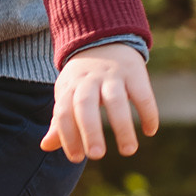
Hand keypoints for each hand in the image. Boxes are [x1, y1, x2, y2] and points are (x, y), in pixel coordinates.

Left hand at [41, 43, 159, 161]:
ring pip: (115, 100)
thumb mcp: (67, 94)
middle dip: (90, 131)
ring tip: (128, 151)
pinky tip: (150, 130)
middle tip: (96, 156)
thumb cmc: (83, 78)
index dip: (67, 135)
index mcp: (69, 87)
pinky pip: (142, 93)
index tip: (76, 157)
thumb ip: (59, 121)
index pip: (63, 112)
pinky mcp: (134, 71)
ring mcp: (112, 75)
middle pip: (86, 105)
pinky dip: (148, 112)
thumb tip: (45, 146)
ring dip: (122, 126)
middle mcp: (89, 80)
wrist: (104, 38)